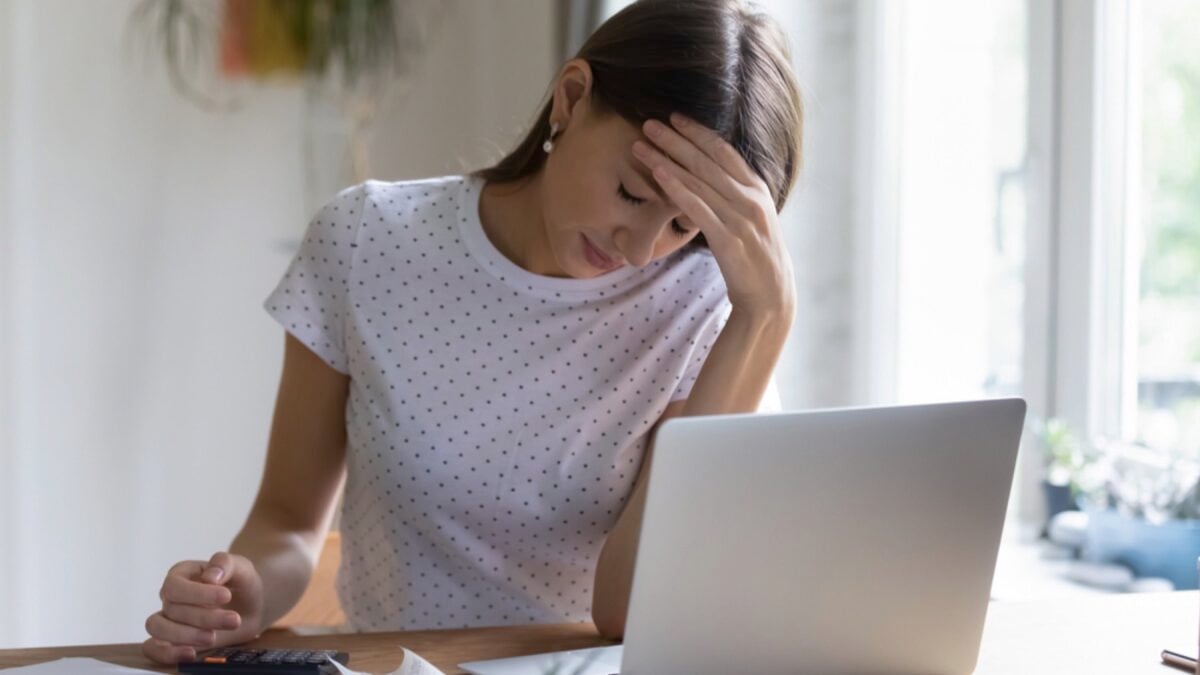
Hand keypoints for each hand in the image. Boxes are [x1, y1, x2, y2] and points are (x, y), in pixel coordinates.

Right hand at [142, 551, 264, 664]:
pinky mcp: (171, 641)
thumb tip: (210, 577)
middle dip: (204, 617)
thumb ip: (225, 564)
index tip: (226, 596)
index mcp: (181, 574)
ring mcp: (168, 619)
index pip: (175, 586)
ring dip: (186, 635)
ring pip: (158, 628)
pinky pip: (153, 649)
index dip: (197, 593)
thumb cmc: (241, 584)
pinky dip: (167, 653)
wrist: (250, 608)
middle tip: (234, 620)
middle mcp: (170, 597)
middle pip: (172, 609)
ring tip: (213, 638)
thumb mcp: (240, 567)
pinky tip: (191, 654)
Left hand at [632, 112, 795, 318]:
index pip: (724, 151)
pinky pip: (698, 208)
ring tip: (640, 146)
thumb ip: (735, 195)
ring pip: (698, 181)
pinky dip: (676, 188)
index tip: (674, 117)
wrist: (771, 294)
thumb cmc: (755, 256)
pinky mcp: (728, 239)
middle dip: (675, 139)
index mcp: (757, 189)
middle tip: (648, 123)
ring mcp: (741, 218)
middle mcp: (751, 198)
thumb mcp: (751, 217)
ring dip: (666, 159)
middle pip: (706, 160)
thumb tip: (711, 176)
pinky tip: (658, 175)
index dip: (698, 132)